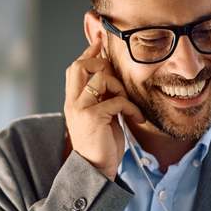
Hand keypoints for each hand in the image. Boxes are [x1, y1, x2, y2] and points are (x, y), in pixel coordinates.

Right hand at [64, 41, 144, 179]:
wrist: (95, 169)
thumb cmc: (101, 144)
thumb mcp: (101, 116)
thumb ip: (102, 97)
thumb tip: (112, 78)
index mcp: (73, 101)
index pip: (75, 68)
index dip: (88, 52)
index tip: (99, 41)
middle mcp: (72, 102)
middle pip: (79, 65)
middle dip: (100, 62)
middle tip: (116, 74)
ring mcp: (80, 108)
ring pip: (100, 78)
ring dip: (120, 86)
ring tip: (128, 102)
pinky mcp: (93, 117)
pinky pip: (117, 100)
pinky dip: (131, 107)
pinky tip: (137, 117)